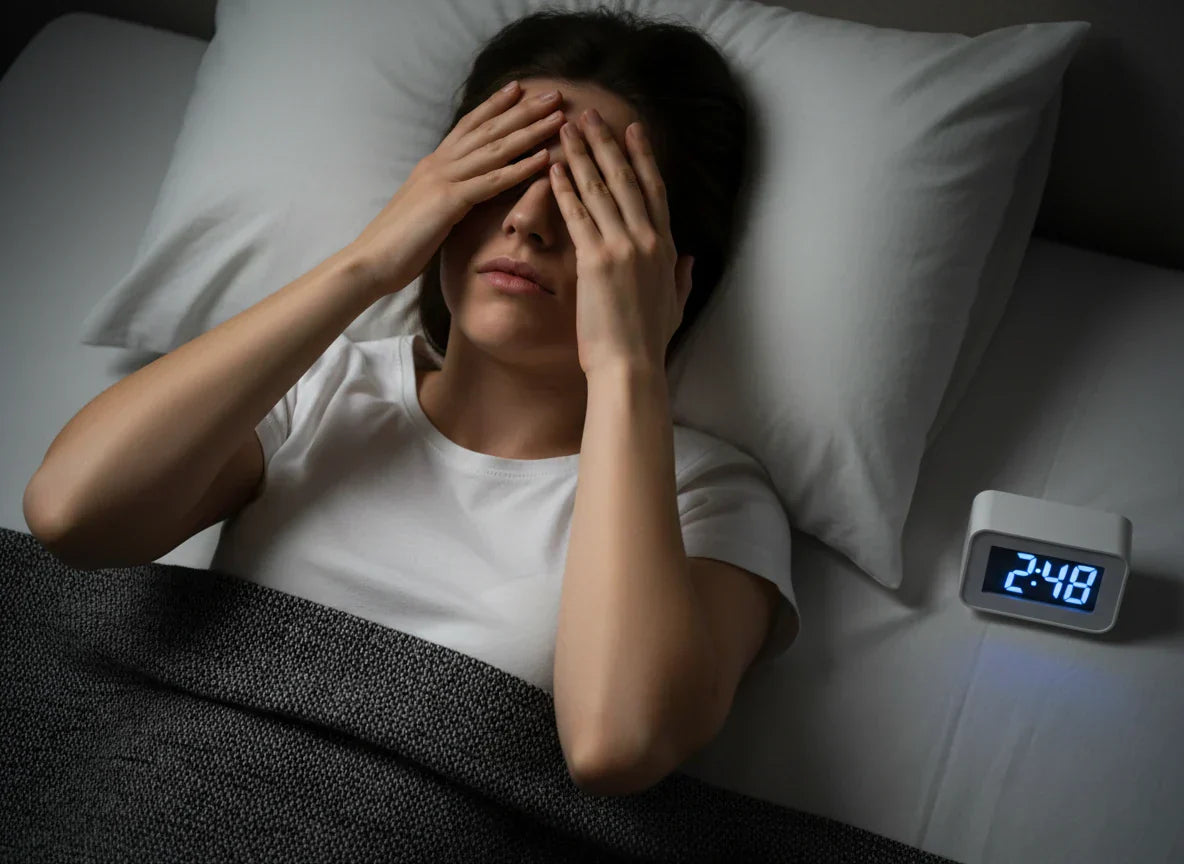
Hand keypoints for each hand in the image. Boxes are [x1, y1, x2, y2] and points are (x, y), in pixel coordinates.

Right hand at [348, 80, 565, 296]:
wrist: (370, 260)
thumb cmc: (397, 244)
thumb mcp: (426, 211)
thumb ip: (444, 196)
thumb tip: (460, 195)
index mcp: (433, 165)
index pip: (468, 126)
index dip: (494, 106)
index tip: (518, 89)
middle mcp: (439, 164)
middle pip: (487, 129)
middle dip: (523, 109)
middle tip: (553, 93)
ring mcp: (443, 180)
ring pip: (495, 148)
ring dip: (530, 131)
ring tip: (558, 115)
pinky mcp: (448, 201)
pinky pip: (491, 181)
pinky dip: (519, 168)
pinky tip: (543, 159)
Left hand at [549, 109, 693, 377]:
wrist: (630, 366)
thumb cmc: (649, 343)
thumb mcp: (676, 305)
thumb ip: (682, 277)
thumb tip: (688, 258)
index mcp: (664, 248)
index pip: (653, 190)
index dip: (642, 156)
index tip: (631, 129)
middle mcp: (646, 239)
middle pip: (625, 178)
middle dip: (606, 142)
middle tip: (589, 114)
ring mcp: (622, 247)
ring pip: (599, 189)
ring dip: (581, 154)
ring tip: (566, 128)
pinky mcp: (596, 260)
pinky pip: (577, 214)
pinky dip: (564, 187)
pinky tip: (553, 166)